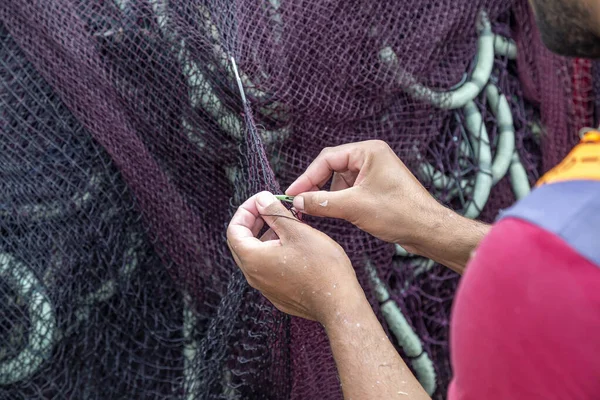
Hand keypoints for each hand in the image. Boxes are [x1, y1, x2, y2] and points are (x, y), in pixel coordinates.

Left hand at [226, 191, 364, 322]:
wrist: (338, 303)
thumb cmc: (321, 267)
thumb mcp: (297, 231)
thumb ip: (274, 213)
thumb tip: (261, 200)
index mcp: (253, 259)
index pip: (234, 229)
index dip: (246, 210)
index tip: (263, 199)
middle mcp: (253, 276)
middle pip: (242, 243)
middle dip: (255, 221)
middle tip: (272, 208)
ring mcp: (265, 288)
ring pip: (256, 255)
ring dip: (266, 236)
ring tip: (288, 224)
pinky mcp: (278, 294)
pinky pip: (268, 268)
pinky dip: (274, 252)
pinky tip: (295, 245)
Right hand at [285, 140, 444, 251]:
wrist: (427, 230)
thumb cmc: (399, 213)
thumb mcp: (354, 207)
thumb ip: (321, 202)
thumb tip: (297, 202)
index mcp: (368, 152)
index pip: (328, 159)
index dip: (307, 177)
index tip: (292, 193)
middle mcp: (371, 157)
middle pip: (333, 167)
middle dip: (317, 185)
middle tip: (300, 202)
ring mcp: (375, 172)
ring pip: (340, 180)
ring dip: (329, 195)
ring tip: (320, 210)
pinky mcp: (377, 187)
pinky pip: (351, 189)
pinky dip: (340, 200)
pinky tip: (336, 212)